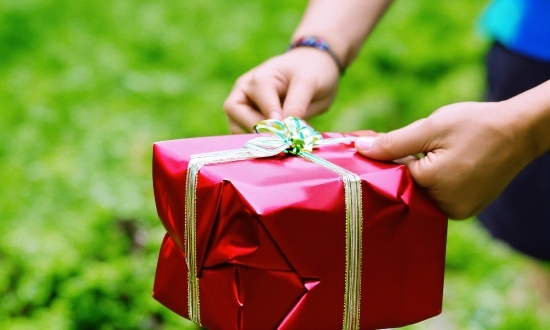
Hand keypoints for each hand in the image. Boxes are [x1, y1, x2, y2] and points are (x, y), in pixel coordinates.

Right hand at [223, 47, 339, 132]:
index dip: (275, 125)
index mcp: (258, 80)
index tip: (289, 136)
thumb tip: (285, 129)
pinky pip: (247, 136)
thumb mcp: (309, 83)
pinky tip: (282, 141)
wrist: (313, 65)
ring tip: (284, 141)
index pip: (262, 110)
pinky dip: (262, 142)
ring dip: (259, 141)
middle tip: (285, 142)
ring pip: (238, 132)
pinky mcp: (247, 119)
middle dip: (261, 134)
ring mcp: (243, 106)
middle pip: (238, 122)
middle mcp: (244, 92)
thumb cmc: (311, 70)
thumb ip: (296, 105)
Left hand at [354, 101, 535, 218]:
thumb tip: (359, 149)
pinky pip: (437, 197)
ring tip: (433, 152)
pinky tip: (442, 162)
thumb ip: (393, 143)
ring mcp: (457, 211)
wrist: (519, 130)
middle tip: (411, 146)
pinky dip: (434, 181)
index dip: (382, 160)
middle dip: (401, 167)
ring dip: (418, 174)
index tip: (373, 146)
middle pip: (406, 188)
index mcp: (432, 186)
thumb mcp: (430, 128)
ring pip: (421, 193)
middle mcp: (444, 207)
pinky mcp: (466, 209)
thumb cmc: (475, 125)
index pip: (391, 178)